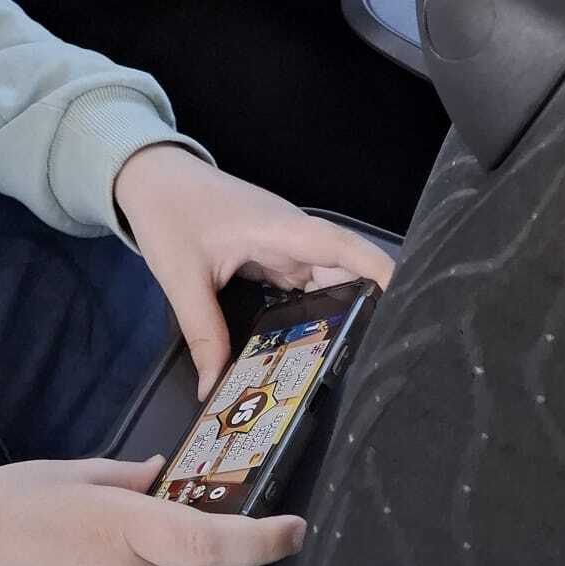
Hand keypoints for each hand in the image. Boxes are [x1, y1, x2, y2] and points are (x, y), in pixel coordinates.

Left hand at [113, 142, 394, 399]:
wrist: (153, 177)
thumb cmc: (168, 212)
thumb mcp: (180, 276)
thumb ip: (202, 333)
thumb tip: (214, 388)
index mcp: (280, 230)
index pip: (345, 248)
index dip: (382, 274)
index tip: (411, 307)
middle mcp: (293, 236)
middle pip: (348, 271)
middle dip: (369, 309)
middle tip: (382, 362)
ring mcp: (287, 245)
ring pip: (331, 280)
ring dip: (345, 312)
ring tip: (358, 361)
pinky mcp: (276, 254)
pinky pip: (308, 284)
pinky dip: (318, 309)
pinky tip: (321, 344)